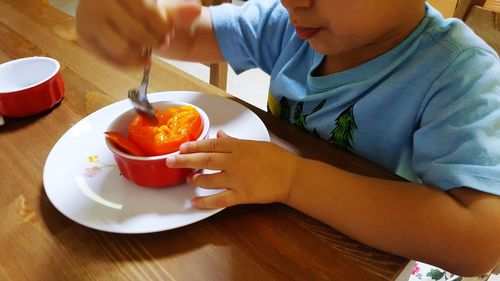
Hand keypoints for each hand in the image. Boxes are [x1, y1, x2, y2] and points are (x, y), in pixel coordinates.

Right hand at [75, 0, 200, 66]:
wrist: (121, 10)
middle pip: (137, 33)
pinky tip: (139, 58)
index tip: (168, 31)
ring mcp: (86, 16)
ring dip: (142, 55)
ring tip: (148, 49)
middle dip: (155, 42)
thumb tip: (195, 10)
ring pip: (123, 49)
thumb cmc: (143, 6)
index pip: (147, 11)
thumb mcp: (162, 6)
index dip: (163, 26)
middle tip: (161, 41)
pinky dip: (130, 63)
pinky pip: (111, 59)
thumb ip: (178, 10)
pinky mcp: (84, 35)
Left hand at [166, 130, 299, 208]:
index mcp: (238, 147)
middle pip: (205, 160)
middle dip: (185, 160)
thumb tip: (219, 135)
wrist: (291, 175)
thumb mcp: (255, 144)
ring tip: (188, 179)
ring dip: (196, 179)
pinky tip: (195, 203)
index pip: (211, 145)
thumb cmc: (276, 158)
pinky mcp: (242, 195)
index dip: (194, 146)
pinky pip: (220, 200)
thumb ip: (235, 141)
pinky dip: (205, 202)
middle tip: (171, 161)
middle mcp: (234, 161)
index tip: (182, 147)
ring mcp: (237, 179)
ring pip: (209, 180)